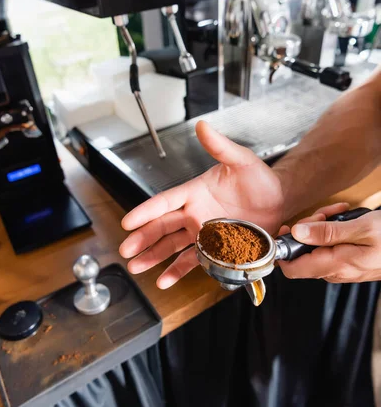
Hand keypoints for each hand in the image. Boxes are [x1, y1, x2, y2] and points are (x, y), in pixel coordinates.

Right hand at [119, 121, 283, 288]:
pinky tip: (165, 280)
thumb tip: (202, 126)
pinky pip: (192, 261)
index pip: (164, 202)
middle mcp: (194, 213)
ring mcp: (203, 232)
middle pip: (161, 227)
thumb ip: (220, 146)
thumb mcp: (241, 160)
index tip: (128, 221)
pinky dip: (177, 271)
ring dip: (153, 257)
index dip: (145, 212)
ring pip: (171, 246)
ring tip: (137, 267)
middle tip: (126, 250)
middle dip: (143, 239)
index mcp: (194, 192)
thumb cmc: (260, 178)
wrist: (280, 200)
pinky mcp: (214, 248)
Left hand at [278, 203, 380, 282]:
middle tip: (326, 214)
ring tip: (341, 212)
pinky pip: (332, 246)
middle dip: (310, 229)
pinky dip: (335, 230)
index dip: (285, 249)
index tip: (288, 228)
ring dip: (324, 225)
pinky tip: (347, 217)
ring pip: (318, 246)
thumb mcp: (361, 228)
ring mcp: (343, 268)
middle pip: (305, 252)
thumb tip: (296, 233)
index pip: (292, 269)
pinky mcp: (349, 261)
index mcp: (336, 265)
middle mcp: (336, 271)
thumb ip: (327, 232)